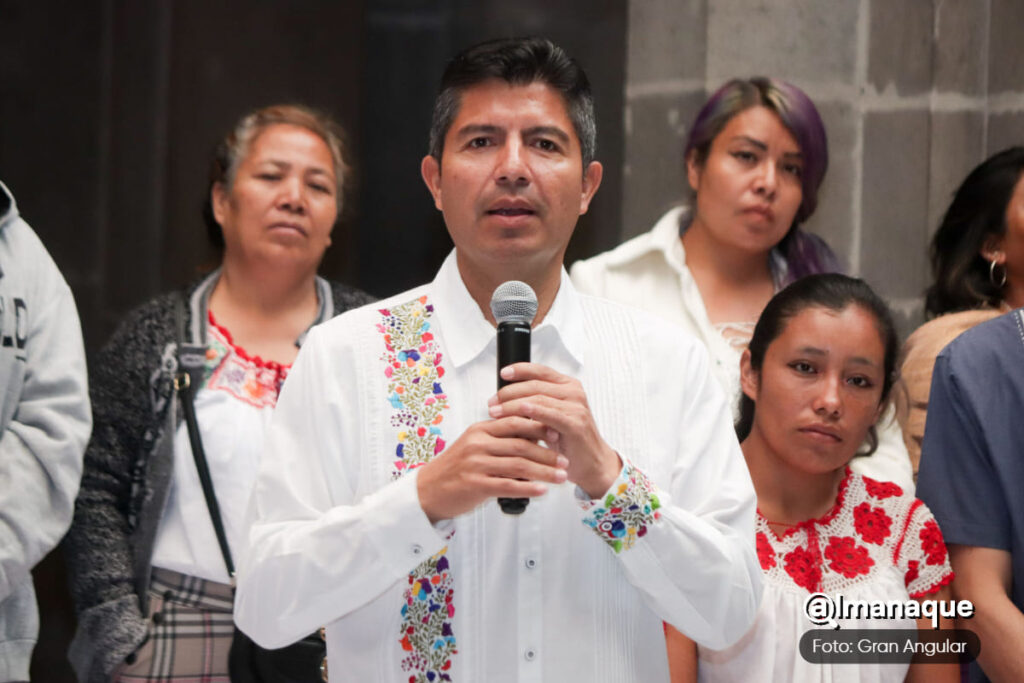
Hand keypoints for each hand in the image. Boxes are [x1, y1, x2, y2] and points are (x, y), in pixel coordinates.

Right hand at [416, 415, 567, 523]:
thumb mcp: (475, 445)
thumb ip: (500, 439)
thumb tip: (534, 436)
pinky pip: (508, 485)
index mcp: (480, 430)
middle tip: (565, 459)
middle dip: (547, 452)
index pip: (515, 421)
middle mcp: (478, 443)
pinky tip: (542, 490)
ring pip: (518, 465)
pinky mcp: (475, 484)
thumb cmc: (456, 468)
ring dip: (544, 471)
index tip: (559, 434)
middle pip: (521, 443)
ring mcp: (476, 464)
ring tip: (561, 476)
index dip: (539, 427)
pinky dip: (528, 487)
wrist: (429, 490)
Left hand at [487, 362, 620, 498]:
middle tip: (492, 402)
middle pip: (535, 384)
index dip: (520, 370)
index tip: (503, 374)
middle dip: (509, 392)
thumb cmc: (567, 440)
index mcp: (568, 386)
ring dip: (513, 404)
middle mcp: (574, 392)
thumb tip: (503, 397)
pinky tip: (520, 411)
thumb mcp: (549, 417)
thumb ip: (534, 403)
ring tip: (496, 411)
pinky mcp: (576, 423)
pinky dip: (533, 411)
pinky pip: (550, 413)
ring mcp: (576, 406)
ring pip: (538, 398)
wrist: (591, 463)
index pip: (541, 371)